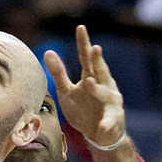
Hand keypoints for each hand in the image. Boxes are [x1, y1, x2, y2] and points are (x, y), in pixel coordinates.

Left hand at [44, 25, 125, 146]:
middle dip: (98, 60)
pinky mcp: (114, 119)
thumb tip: (47, 51)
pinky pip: (110, 121)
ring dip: (98, 88)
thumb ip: (58, 73)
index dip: (83, 44)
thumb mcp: (66, 91)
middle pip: (100, 70)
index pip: (86, 58)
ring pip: (106, 93)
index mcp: (92, 77)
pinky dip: (107, 123)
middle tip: (94, 48)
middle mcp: (104, 86)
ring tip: (88, 82)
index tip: (80, 28)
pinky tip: (102, 126)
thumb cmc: (82, 108)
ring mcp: (111, 102)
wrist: (99, 134)